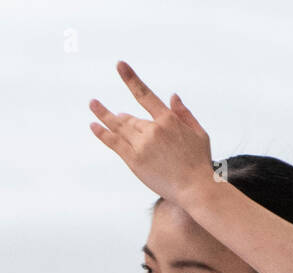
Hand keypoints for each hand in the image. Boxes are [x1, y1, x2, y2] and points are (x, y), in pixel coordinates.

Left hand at [88, 61, 213, 205]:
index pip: (144, 94)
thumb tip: (172, 96)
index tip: (120, 65)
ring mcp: (141, 145)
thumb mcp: (199, 133)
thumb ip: (184, 113)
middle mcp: (152, 129)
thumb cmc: (199, 161)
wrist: (194, 187)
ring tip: (93, 104)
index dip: (130, 79)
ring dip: (104, 116)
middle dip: (119, 115)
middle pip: (130, 118)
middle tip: (108, 110)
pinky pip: (114, 143)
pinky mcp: (134, 160)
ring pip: (119, 127)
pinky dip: (102, 133)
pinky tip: (93, 125)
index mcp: (168, 119)